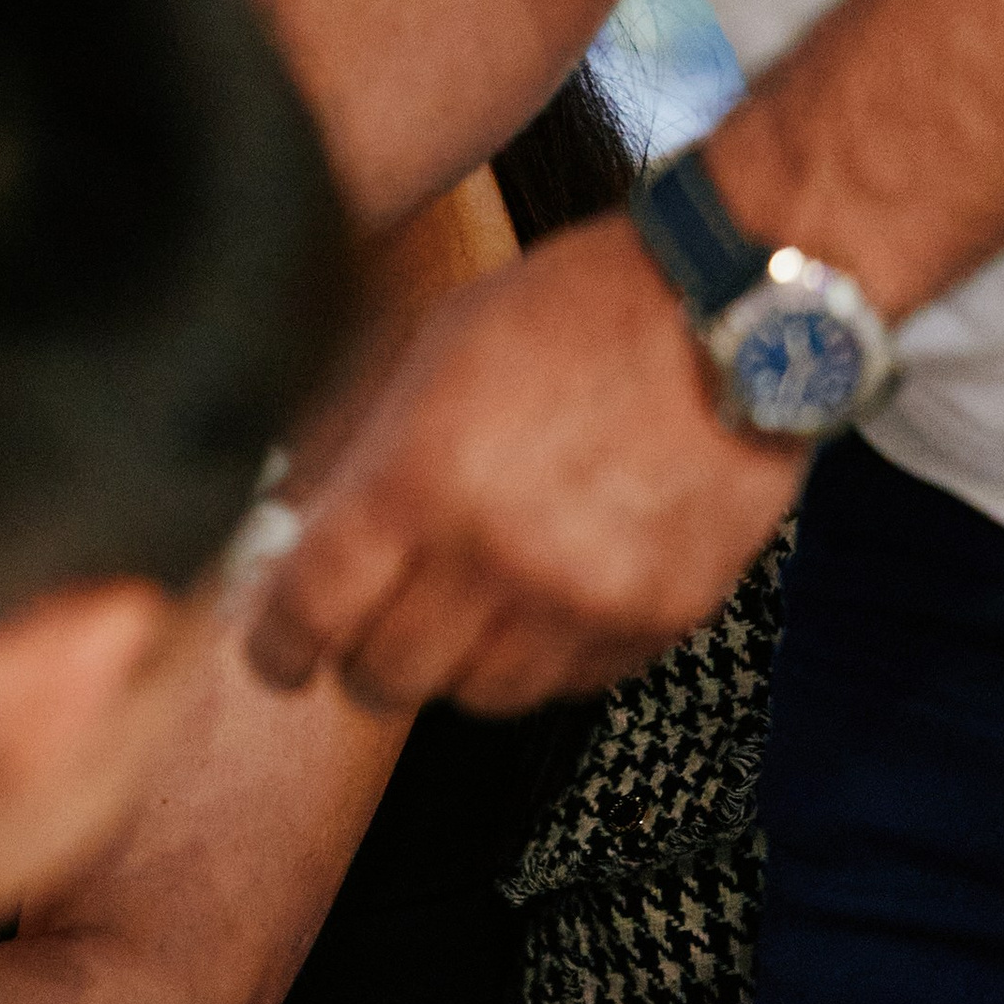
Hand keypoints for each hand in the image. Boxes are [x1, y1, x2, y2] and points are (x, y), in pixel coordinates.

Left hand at [244, 213, 805, 714]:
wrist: (728, 306)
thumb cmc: (570, 311)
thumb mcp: (429, 352)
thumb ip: (355, 453)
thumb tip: (290, 531)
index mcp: (421, 479)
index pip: (314, 613)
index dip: (277, 644)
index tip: (275, 648)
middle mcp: (498, 555)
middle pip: (387, 676)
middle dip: (361, 654)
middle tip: (366, 624)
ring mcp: (585, 599)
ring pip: (478, 697)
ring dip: (454, 662)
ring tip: (463, 602)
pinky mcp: (658, 620)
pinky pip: (569, 684)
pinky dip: (541, 656)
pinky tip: (543, 596)